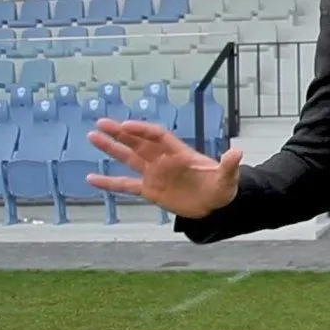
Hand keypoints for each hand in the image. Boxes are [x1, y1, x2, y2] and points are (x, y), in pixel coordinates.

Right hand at [85, 118, 242, 218]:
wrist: (215, 206)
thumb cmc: (222, 188)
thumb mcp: (228, 178)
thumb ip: (228, 166)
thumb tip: (237, 152)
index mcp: (179, 153)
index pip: (157, 137)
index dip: (142, 130)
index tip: (126, 126)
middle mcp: (163, 160)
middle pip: (138, 142)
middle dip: (120, 133)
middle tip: (101, 123)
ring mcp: (154, 174)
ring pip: (128, 159)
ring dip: (111, 149)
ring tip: (93, 137)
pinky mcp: (149, 191)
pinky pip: (125, 186)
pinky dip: (109, 183)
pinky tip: (91, 179)